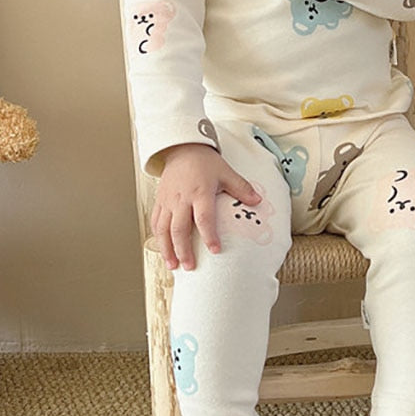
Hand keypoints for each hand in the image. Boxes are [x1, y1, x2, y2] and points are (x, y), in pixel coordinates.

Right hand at [151, 144, 259, 270]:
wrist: (182, 148)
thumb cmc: (205, 162)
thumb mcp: (226, 172)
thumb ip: (241, 188)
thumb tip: (258, 201)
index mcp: (200, 192)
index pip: (204, 218)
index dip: (209, 236)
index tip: (215, 250)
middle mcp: (181, 199)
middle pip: (179, 229)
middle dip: (183, 250)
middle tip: (189, 267)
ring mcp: (168, 201)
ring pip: (163, 229)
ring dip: (167, 249)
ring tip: (173, 266)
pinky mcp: (159, 201)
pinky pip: (156, 222)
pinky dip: (158, 238)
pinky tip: (164, 250)